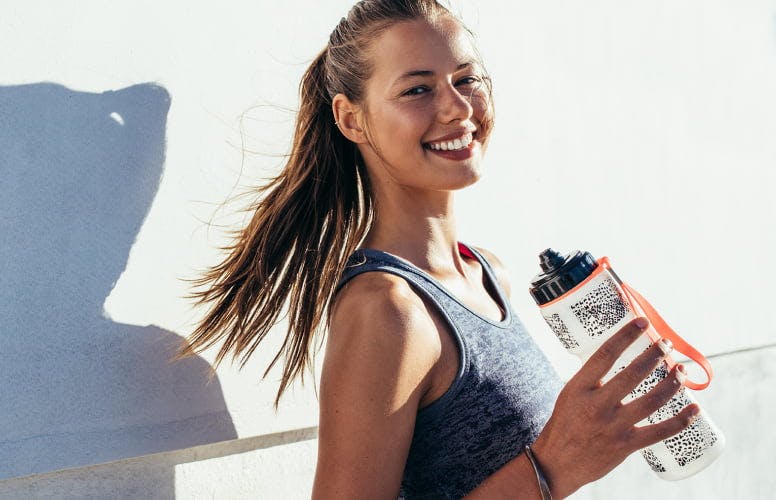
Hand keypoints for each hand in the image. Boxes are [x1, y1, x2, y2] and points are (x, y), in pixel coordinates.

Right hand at [531, 317, 699, 497]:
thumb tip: (619, 357)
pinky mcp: (625, 446)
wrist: (557, 463)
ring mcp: (612, 427)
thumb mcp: (570, 395)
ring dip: (671, 383)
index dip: (626, 336)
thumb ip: (592, 379)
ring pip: (651, 400)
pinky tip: (694, 409)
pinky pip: (659, 431)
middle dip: (654, 355)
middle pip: (633, 374)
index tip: (642, 322)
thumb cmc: (565, 424)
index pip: (605, 354)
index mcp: (579, 388)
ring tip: (680, 371)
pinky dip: (681, 420)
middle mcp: (596, 405)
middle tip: (666, 345)